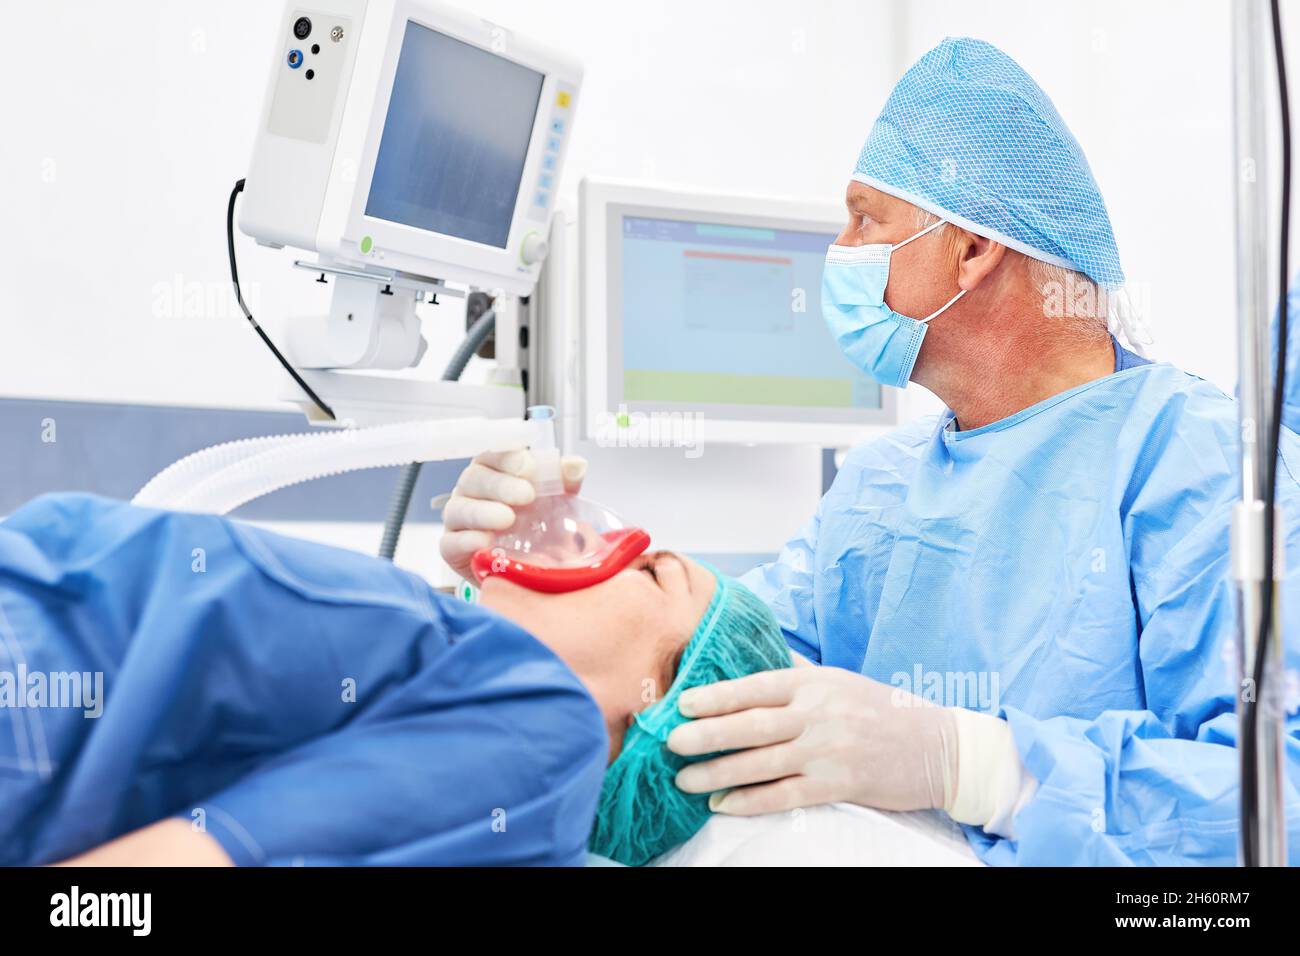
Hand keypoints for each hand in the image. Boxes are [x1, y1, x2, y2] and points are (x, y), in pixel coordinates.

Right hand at [438, 450, 586, 579]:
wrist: (523, 565)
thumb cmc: (532, 524)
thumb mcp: (554, 501)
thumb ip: (564, 481)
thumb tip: (576, 465)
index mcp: (494, 470)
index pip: (493, 453)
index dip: (508, 457)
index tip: (528, 467)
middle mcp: (471, 490)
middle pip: (475, 477)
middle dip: (500, 485)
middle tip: (526, 495)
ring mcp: (458, 518)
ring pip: (459, 508)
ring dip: (483, 512)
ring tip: (506, 519)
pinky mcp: (451, 548)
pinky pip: (451, 542)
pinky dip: (466, 541)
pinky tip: (484, 542)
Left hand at [666, 664, 957, 815]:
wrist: (939, 746)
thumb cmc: (884, 709)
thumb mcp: (840, 680)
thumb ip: (796, 674)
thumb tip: (755, 659)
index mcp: (815, 684)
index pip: (755, 686)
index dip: (716, 696)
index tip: (682, 703)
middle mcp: (818, 713)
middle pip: (751, 724)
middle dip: (706, 734)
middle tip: (670, 742)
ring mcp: (828, 750)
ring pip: (761, 763)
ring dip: (718, 772)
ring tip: (685, 778)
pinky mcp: (840, 783)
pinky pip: (785, 794)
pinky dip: (751, 800)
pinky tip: (723, 803)